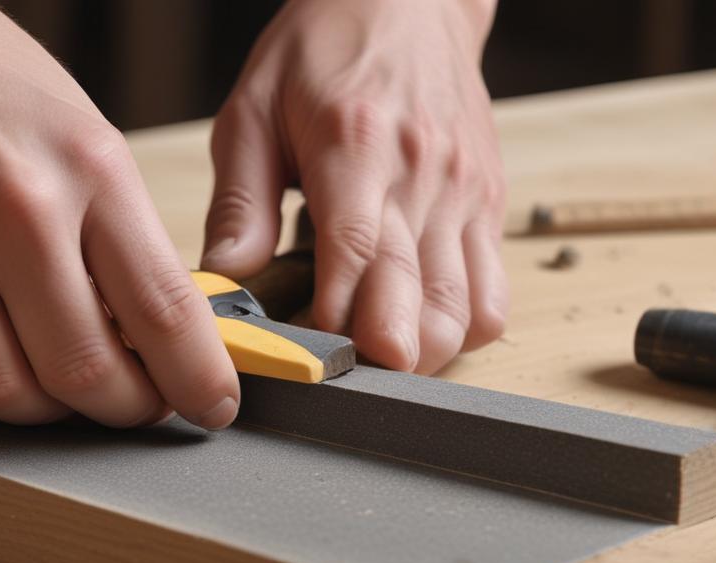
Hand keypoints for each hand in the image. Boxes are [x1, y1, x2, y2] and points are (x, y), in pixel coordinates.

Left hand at [202, 0, 506, 373]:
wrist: (408, 0)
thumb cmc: (324, 50)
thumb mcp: (254, 111)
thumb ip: (239, 203)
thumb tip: (221, 283)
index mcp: (356, 145)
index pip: (357, 253)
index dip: (334, 321)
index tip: (303, 361)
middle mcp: (423, 176)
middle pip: (421, 303)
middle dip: (379, 357)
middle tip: (334, 373)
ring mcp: (465, 195)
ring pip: (465, 314)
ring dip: (421, 354)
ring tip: (372, 355)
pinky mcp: (489, 206)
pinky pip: (494, 298)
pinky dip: (459, 331)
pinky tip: (414, 324)